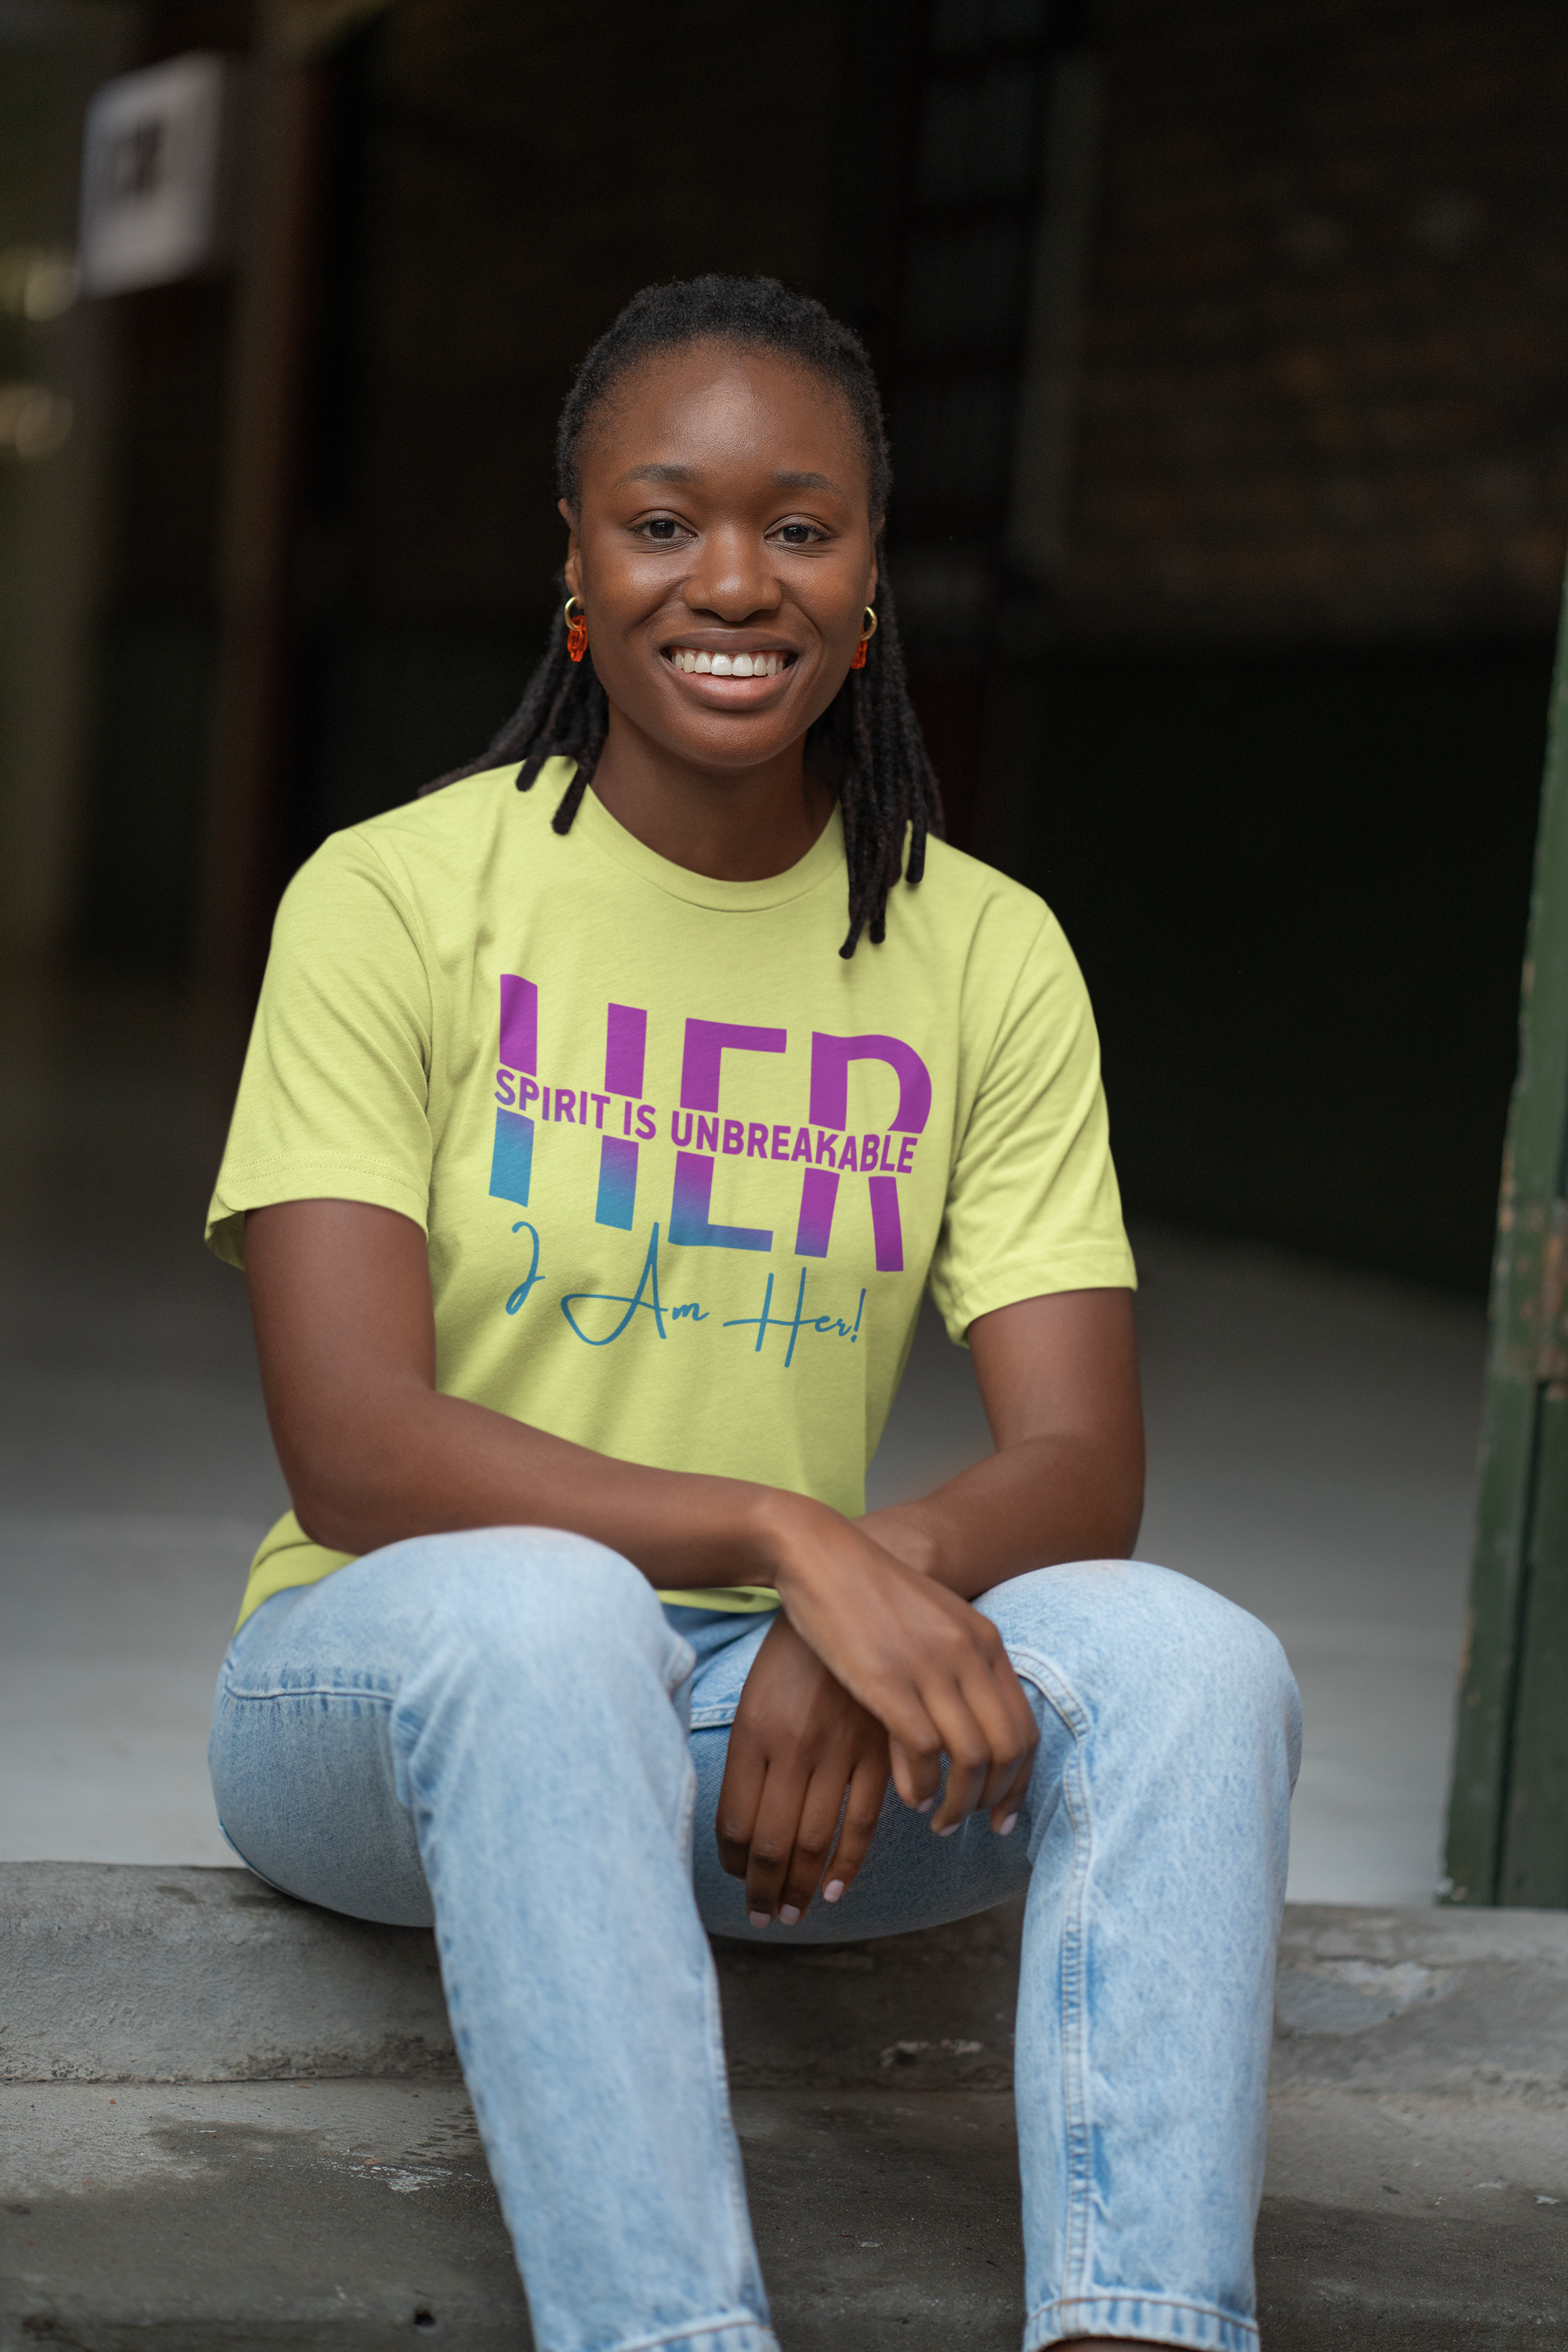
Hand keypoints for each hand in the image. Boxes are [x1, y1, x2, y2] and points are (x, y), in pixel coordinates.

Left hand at [716, 1615, 889, 1923]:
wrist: (848, 1587)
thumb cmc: (793, 1649)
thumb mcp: (755, 1697)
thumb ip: (750, 1758)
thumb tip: (738, 1828)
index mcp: (753, 1732)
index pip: (733, 1824)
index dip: (733, 1864)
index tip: (736, 1883)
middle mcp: (793, 1746)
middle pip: (771, 1843)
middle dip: (763, 1889)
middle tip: (763, 1916)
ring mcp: (838, 1748)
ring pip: (815, 1841)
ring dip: (801, 1887)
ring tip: (791, 1914)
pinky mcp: (880, 1748)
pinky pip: (863, 1823)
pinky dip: (848, 1864)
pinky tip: (835, 1890)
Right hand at [752, 1496, 1038, 1835]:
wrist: (821, 1554)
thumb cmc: (870, 1593)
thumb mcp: (932, 1624)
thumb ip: (957, 1668)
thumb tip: (967, 1730)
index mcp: (984, 1641)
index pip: (1025, 1727)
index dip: (1020, 1781)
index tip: (1003, 1815)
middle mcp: (969, 1654)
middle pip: (1009, 1749)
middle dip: (996, 1799)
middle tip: (974, 1827)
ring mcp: (931, 1666)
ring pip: (973, 1757)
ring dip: (960, 1802)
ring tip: (940, 1821)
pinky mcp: (888, 1680)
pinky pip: (925, 1751)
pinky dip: (923, 1786)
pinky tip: (911, 1798)